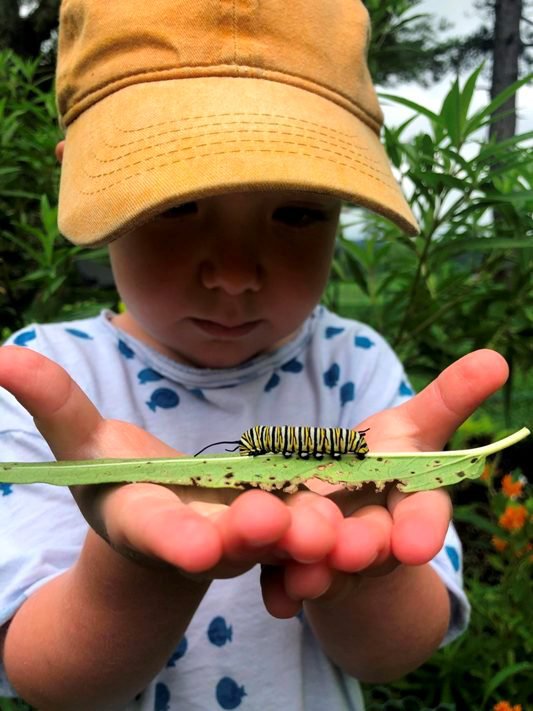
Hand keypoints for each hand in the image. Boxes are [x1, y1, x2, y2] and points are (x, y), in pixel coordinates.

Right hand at [0, 346, 337, 598]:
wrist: (174, 521)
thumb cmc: (122, 480)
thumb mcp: (87, 445)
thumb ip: (54, 404)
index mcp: (151, 522)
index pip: (156, 531)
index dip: (172, 536)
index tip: (195, 542)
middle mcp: (204, 539)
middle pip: (228, 538)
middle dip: (249, 533)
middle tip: (275, 522)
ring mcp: (249, 538)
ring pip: (282, 538)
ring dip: (307, 536)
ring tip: (336, 529)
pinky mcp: (285, 525)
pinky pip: (313, 525)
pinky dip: (338, 526)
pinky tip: (370, 517)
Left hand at [261, 349, 508, 615]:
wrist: (350, 504)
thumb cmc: (387, 458)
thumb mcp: (416, 425)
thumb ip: (450, 398)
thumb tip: (496, 360)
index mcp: (411, 503)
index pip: (424, 514)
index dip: (422, 527)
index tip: (418, 543)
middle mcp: (377, 538)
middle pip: (371, 543)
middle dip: (362, 546)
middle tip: (351, 549)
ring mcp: (337, 560)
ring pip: (326, 566)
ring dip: (314, 571)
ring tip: (301, 574)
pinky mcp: (296, 568)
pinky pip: (287, 581)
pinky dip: (281, 590)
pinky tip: (273, 598)